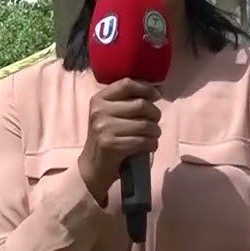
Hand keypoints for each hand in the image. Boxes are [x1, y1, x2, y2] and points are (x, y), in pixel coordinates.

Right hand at [78, 79, 161, 203]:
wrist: (93, 166)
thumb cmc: (107, 137)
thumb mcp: (109, 114)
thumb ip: (127, 101)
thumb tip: (156, 91)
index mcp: (99, 99)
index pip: (127, 84)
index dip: (146, 88)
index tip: (156, 96)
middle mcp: (99, 111)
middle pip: (140, 104)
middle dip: (155, 114)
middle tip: (155, 122)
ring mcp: (104, 128)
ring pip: (145, 124)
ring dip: (155, 131)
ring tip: (153, 135)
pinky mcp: (111, 145)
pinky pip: (143, 141)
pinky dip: (151, 144)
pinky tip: (149, 146)